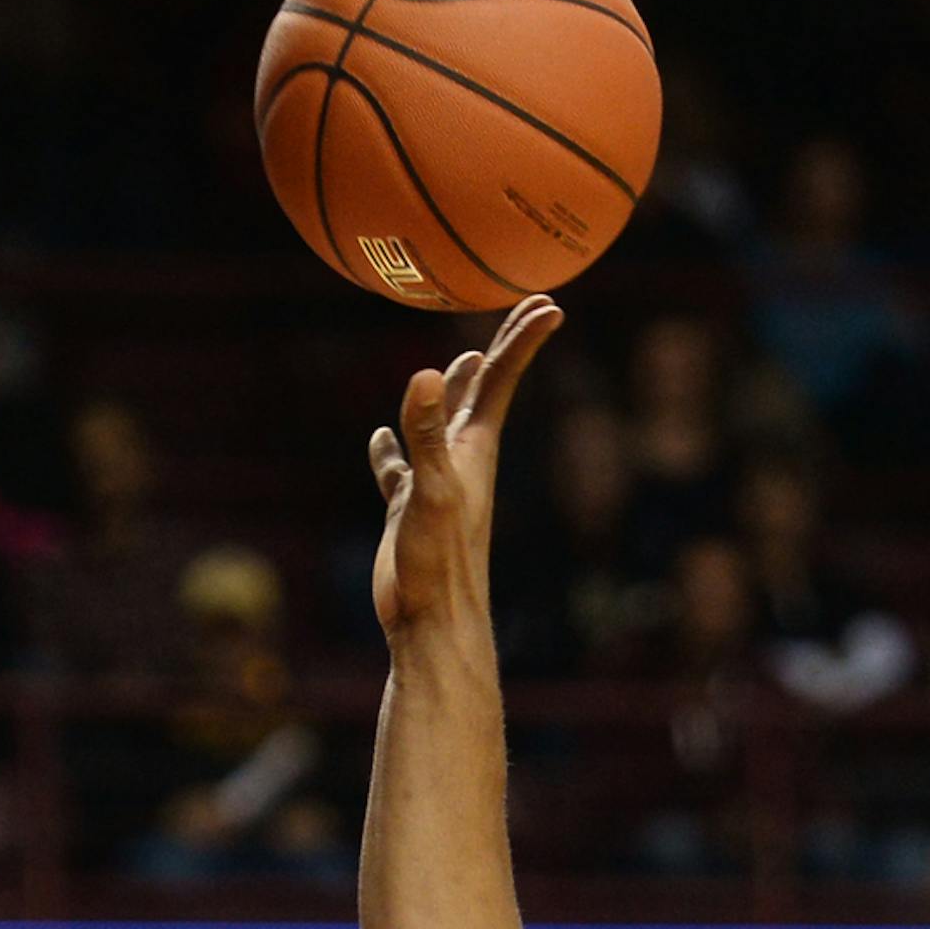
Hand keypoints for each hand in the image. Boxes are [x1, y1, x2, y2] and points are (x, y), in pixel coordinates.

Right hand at [370, 296, 562, 638]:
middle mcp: (460, 461)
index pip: (501, 380)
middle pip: (481, 391)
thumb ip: (427, 436)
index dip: (522, 338)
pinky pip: (398, 468)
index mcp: (474, 450)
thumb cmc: (440, 566)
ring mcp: (434, 485)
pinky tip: (380, 437)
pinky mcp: (408, 511)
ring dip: (448, 392)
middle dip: (499, 349)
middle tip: (523, 307)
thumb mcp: (432, 493)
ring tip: (459, 361)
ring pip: (440, 425)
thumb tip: (423, 375)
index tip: (550, 300)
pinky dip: (391, 449)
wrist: (432, 628)